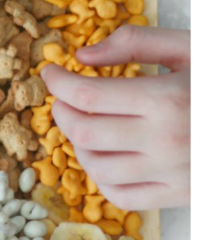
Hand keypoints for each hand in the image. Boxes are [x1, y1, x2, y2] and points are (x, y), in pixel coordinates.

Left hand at [40, 26, 189, 210]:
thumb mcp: (189, 47)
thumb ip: (135, 42)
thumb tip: (83, 56)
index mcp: (166, 99)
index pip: (87, 95)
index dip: (58, 83)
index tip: (49, 71)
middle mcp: (165, 141)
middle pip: (84, 132)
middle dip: (62, 111)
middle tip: (62, 95)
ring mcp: (171, 173)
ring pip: (97, 167)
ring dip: (78, 143)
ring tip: (83, 122)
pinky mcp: (178, 195)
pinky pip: (122, 196)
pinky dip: (101, 177)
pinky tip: (104, 154)